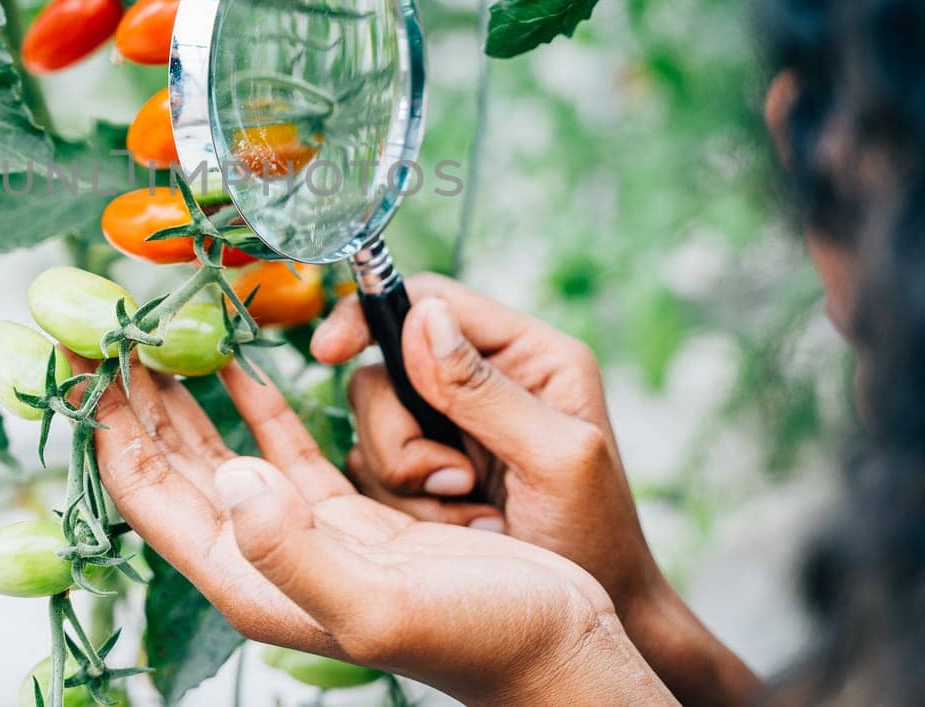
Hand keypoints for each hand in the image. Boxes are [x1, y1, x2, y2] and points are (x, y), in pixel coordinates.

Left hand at [73, 352, 673, 706]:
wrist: (558, 652)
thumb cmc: (481, 638)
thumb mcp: (380, 601)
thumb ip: (293, 547)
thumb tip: (228, 477)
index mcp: (252, 577)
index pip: (148, 492)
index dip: (107, 423)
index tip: (83, 355)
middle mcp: (262, 555)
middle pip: (169, 467)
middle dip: (130, 400)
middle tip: (100, 327)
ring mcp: (301, 532)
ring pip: (218, 452)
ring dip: (183, 396)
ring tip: (153, 335)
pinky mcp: (346, 515)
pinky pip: (282, 447)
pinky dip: (256, 403)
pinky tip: (242, 366)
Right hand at [312, 274, 759, 706]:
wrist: (590, 625)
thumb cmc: (596, 542)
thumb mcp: (556, 459)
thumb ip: (486, 389)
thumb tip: (422, 315)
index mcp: (527, 355)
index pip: (430, 298)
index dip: (369, 316)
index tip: (328, 351)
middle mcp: (482, 382)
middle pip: (385, 369)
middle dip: (401, 433)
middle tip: (453, 481)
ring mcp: (449, 430)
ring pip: (372, 426)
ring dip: (405, 478)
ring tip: (467, 512)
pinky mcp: (425, 475)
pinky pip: (371, 472)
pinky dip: (400, 504)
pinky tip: (454, 527)